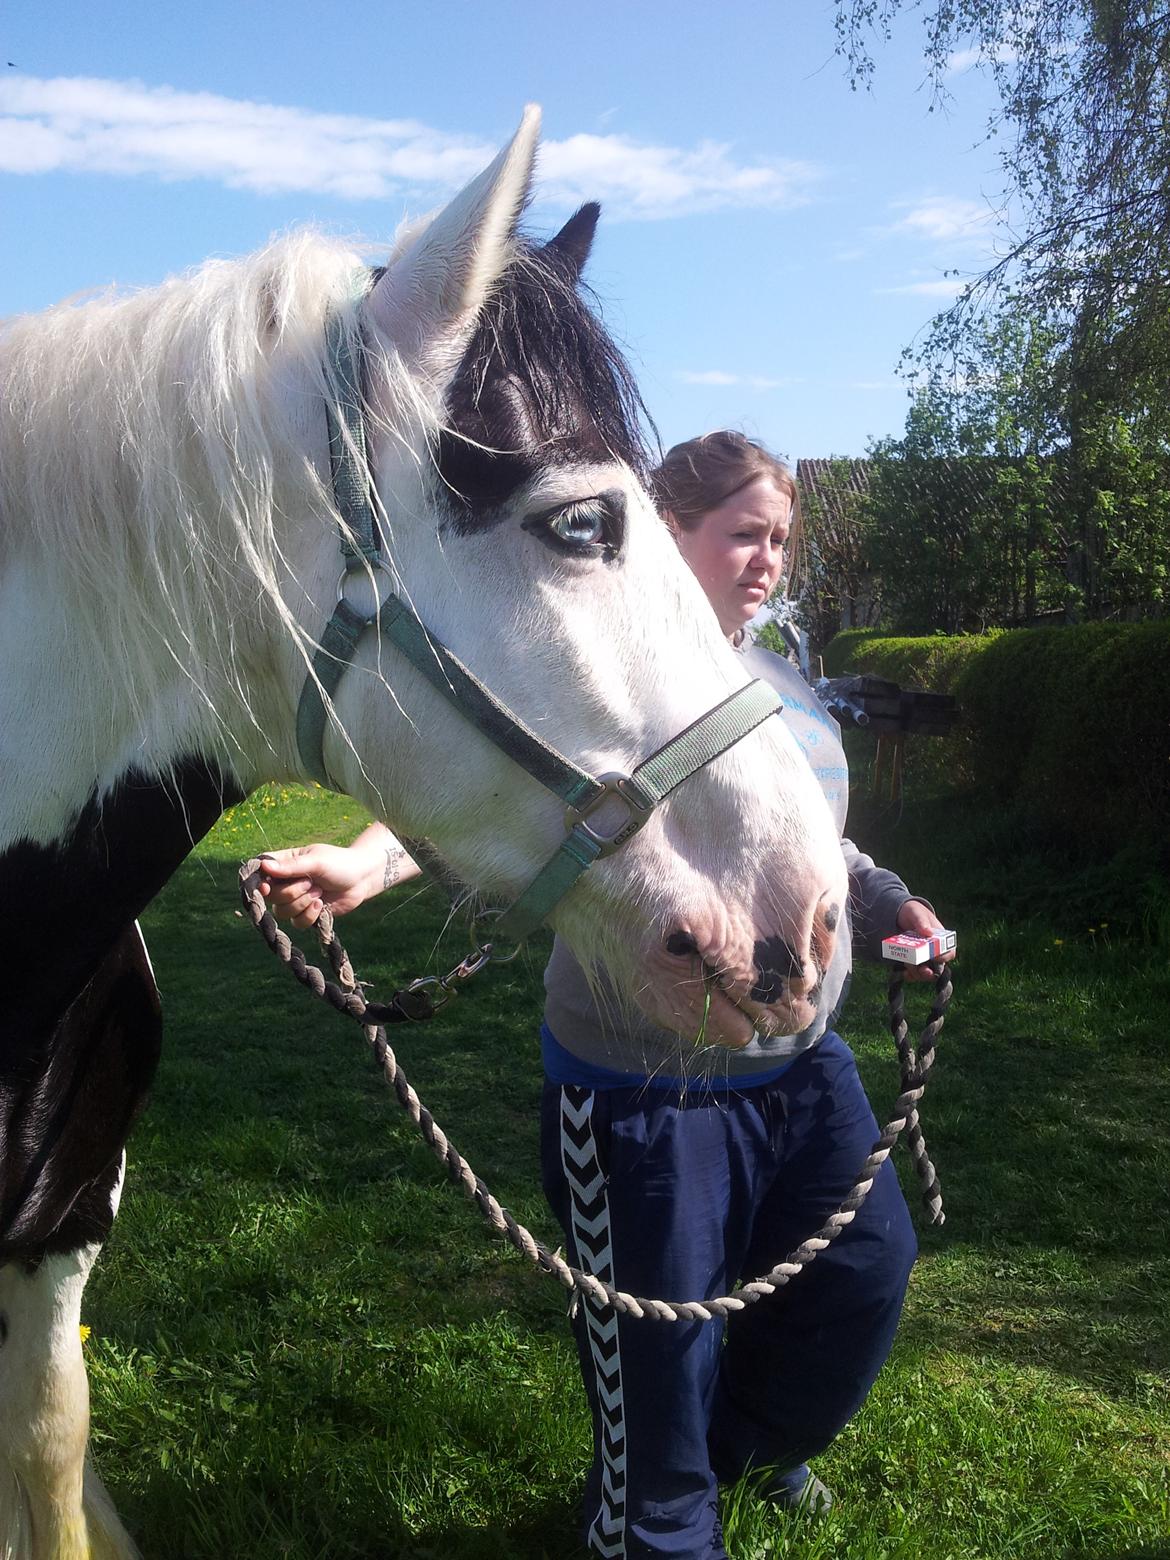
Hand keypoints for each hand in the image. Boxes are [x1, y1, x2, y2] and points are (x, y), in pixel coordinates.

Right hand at [256, 842, 382, 927]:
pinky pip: (297, 923)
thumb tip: (264, 867)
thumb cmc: (339, 863)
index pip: (260, 872)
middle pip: (270, 896)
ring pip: (282, 912)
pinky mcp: (306, 914)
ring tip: (319, 892)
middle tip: (310, 883)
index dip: (259, 882)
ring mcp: (295, 899)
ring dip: (302, 904)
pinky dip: (310, 915)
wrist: (362, 879)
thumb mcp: (316, 861)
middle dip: (291, 893)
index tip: (267, 887)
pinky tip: (322, 905)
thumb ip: (291, 867)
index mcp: (284, 863)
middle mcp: (285, 882)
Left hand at [896, 898, 955, 982]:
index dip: (944, 957)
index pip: (949, 953)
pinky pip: (914, 974)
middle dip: (929, 972)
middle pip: (937, 968)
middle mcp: (934, 951)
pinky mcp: (913, 961)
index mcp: (941, 939)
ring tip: (907, 966)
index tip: (934, 957)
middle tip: (922, 970)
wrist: (900, 915)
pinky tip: (904, 973)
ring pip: (925, 972)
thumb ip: (922, 922)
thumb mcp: (917, 913)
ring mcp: (924, 958)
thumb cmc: (914, 912)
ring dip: (917, 973)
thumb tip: (929, 932)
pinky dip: (910, 976)